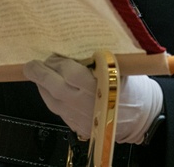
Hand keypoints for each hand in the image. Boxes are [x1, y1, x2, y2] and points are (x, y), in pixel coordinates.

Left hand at [24, 56, 163, 143]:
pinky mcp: (78, 126)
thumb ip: (99, 61)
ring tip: (39, 74)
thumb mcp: (121, 68)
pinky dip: (51, 98)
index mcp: (102, 86)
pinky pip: (58, 110)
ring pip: (53, 101)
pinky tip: (50, 88)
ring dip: (42, 86)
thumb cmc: (133, 88)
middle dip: (41, 74)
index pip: (71, 73)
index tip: (53, 54)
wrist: (141, 117)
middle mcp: (88, 104)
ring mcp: (81, 118)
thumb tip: (75, 47)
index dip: (58, 62)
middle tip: (32, 64)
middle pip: (56, 88)